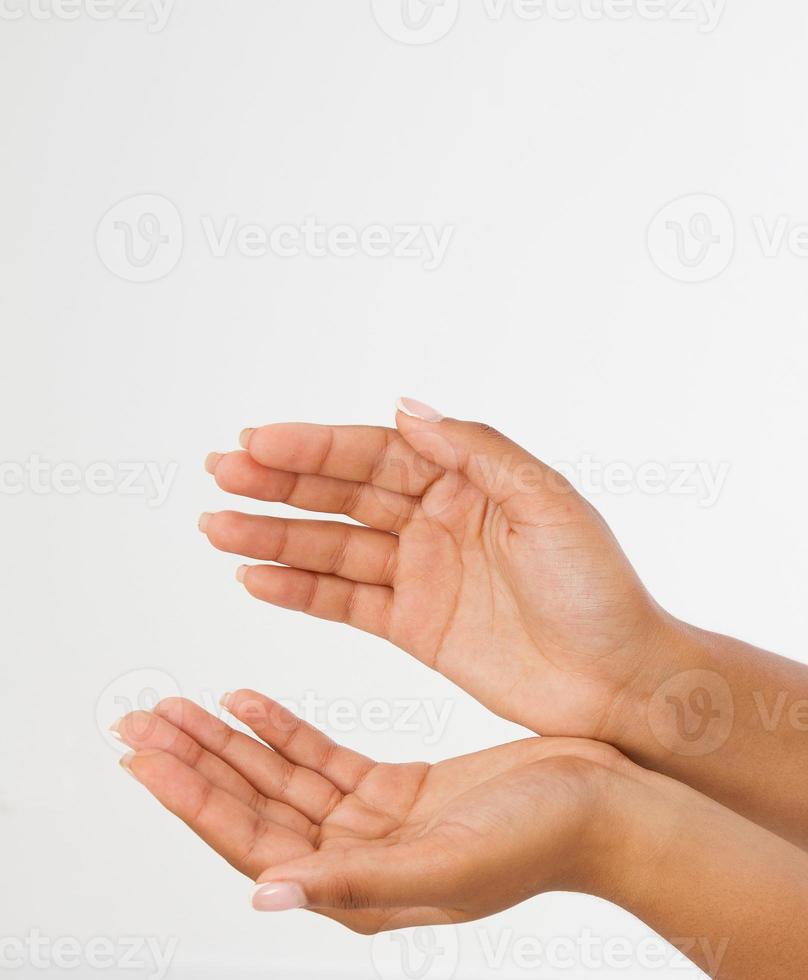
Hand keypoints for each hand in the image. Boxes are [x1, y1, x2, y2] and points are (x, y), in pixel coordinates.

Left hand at [112, 690, 626, 932]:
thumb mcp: (447, 863)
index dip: (194, 799)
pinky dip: (281, 727)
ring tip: (181, 702)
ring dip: (229, 741)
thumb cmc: (542, 840)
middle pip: (252, 807)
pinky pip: (320, 755)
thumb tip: (266, 898)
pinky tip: (249, 699)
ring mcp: (373, 823)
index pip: (251, 843)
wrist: (606, 806)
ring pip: (278, 777)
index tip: (144, 755)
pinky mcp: (395, 787)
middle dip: (194, 763)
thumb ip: (355, 882)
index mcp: (358, 890)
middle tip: (140, 719)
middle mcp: (354, 861)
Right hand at [201, 399, 666, 738]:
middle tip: (219, 473)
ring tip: (217, 529)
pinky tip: (255, 579)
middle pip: (343, 494)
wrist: (619, 683)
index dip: (315, 446)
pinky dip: (299, 591)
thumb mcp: (547, 502)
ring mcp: (420, 573)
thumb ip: (476, 451)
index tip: (257, 441)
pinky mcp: (412, 625)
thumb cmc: (597, 588)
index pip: (377, 452)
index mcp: (468, 480)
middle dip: (280, 483)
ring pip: (332, 548)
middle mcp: (435, 519)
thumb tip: (405, 405)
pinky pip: (344, 603)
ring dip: (274, 537)